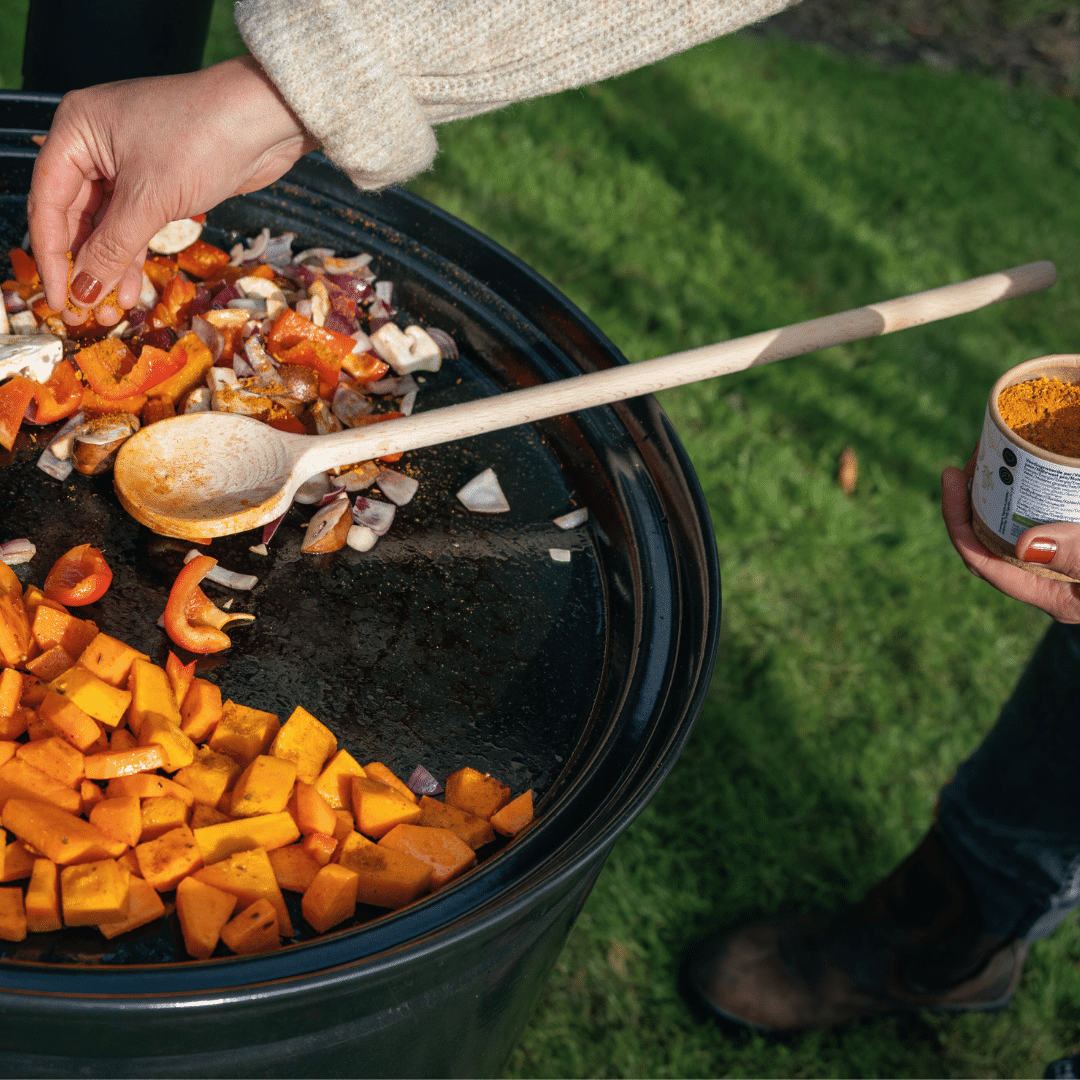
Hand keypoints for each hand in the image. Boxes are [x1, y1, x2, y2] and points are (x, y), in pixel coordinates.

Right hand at [27, 56, 317, 323]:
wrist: (266, 119)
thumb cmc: (202, 140)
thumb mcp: (150, 200)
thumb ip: (112, 248)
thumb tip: (85, 292)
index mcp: (76, 131)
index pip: (49, 203)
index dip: (52, 256)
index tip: (60, 299)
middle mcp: (95, 144)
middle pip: (75, 216)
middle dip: (82, 266)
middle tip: (85, 314)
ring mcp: (128, 162)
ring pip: (107, 224)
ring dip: (108, 267)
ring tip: (110, 311)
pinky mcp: (160, 180)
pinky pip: (135, 223)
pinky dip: (133, 253)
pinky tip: (129, 289)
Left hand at [942, 449, 1079, 622]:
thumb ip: (1075, 557)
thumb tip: (1023, 545)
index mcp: (1048, 595)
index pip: (980, 560)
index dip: (957, 519)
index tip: (949, 477)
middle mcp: (1048, 582)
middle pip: (989, 541)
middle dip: (972, 500)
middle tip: (970, 458)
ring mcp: (1062, 565)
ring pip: (1014, 527)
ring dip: (999, 493)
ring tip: (992, 454)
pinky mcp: (1075, 543)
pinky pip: (1042, 517)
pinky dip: (1031, 493)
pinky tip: (1030, 464)